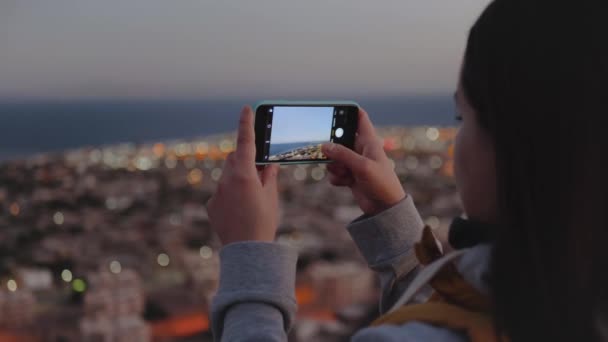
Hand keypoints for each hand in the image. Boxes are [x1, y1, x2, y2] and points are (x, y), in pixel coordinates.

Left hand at [206, 106, 280, 244]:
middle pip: (235, 159)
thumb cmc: (263, 222)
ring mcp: (217, 193)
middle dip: (245, 160)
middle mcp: (227, 180)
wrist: (247, 251)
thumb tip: (268, 165)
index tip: (246, 108)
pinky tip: (240, 211)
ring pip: (228, 176)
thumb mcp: (271, 196)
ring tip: (251, 199)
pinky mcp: (211, 205)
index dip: (246, 124)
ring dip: (238, 179)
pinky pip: (222, 192)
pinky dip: (231, 195)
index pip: (245, 143)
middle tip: (260, 171)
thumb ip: (269, 176)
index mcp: (244, 175)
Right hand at [322, 108, 405, 215]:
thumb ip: (342, 154)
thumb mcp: (362, 166)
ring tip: (345, 174)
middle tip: (329, 152)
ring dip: (335, 166)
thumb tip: (324, 145)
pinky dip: (337, 178)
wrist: (384, 207)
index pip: (360, 118)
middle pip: (339, 139)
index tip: (335, 109)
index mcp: (369, 141)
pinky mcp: (349, 175)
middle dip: (332, 147)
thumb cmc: (381, 183)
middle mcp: (360, 149)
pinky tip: (347, 183)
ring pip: (334, 157)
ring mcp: (354, 163)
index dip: (349, 111)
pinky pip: (334, 172)